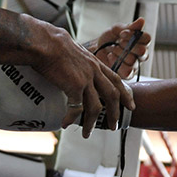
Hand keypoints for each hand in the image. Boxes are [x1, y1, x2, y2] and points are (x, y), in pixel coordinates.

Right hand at [29, 19, 134, 138]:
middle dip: (115, 113)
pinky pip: (77, 108)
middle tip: (113, 126)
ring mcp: (86, 79)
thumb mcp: (73, 52)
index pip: (116, 80)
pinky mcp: (75, 86)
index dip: (125, 93)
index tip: (130, 104)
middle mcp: (94, 71)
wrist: (45, 43)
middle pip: (112, 96)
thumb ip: (77, 63)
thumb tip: (72, 70)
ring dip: (92, 123)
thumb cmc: (53, 44)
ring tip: (87, 133)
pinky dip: (72, 118)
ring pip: (96, 107)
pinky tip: (66, 123)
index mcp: (95, 63)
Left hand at [92, 18, 150, 79]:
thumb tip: (142, 20)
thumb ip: (130, 27)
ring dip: (119, 53)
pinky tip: (111, 57)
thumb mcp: (117, 29)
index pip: (147, 38)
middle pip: (142, 51)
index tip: (122, 33)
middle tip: (118, 42)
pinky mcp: (127, 75)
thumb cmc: (109, 39)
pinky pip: (127, 71)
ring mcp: (135, 65)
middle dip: (127, 45)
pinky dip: (117, 63)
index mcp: (141, 42)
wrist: (96, 49)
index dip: (134, 35)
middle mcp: (141, 54)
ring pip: (133, 61)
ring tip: (112, 50)